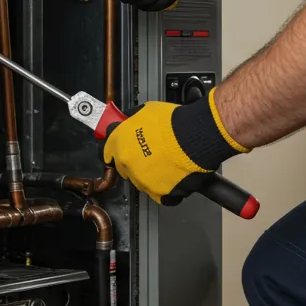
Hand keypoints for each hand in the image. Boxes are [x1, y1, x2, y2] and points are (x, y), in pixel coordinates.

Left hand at [103, 88, 248, 205]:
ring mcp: (143, 181)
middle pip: (126, 168)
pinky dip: (167, 189)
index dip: (119, 149)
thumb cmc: (174, 122)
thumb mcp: (146, 110)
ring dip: (151, 175)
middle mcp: (128, 165)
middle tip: (151, 154)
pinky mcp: (161, 194)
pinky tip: (174, 177)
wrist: (196, 136)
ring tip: (167, 163)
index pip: (109, 151)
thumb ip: (132, 120)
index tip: (124, 149)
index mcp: (120, 144)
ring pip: (143, 182)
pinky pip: (161, 195)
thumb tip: (129, 121)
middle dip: (135, 162)